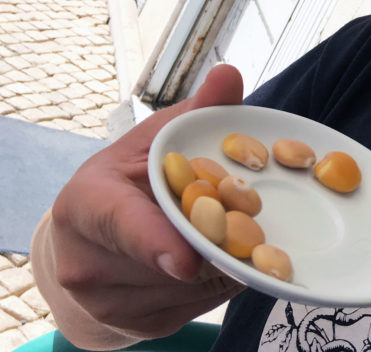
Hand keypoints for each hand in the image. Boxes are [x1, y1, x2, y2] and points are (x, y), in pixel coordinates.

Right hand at [47, 64, 247, 338]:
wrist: (95, 243)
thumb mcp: (155, 140)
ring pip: (188, 289)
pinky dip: (217, 284)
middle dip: (213, 243)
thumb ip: (195, 111)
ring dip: (221, 264)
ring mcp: (107, 303)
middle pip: (167, 260)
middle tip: (253, 227)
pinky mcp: (137, 327)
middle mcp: (86, 261)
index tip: (186, 260)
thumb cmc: (131, 179)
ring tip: (231, 234)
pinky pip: (196, 308)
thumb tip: (230, 74)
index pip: (120, 224)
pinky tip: (217, 260)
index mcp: (85, 203)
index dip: (154, 241)